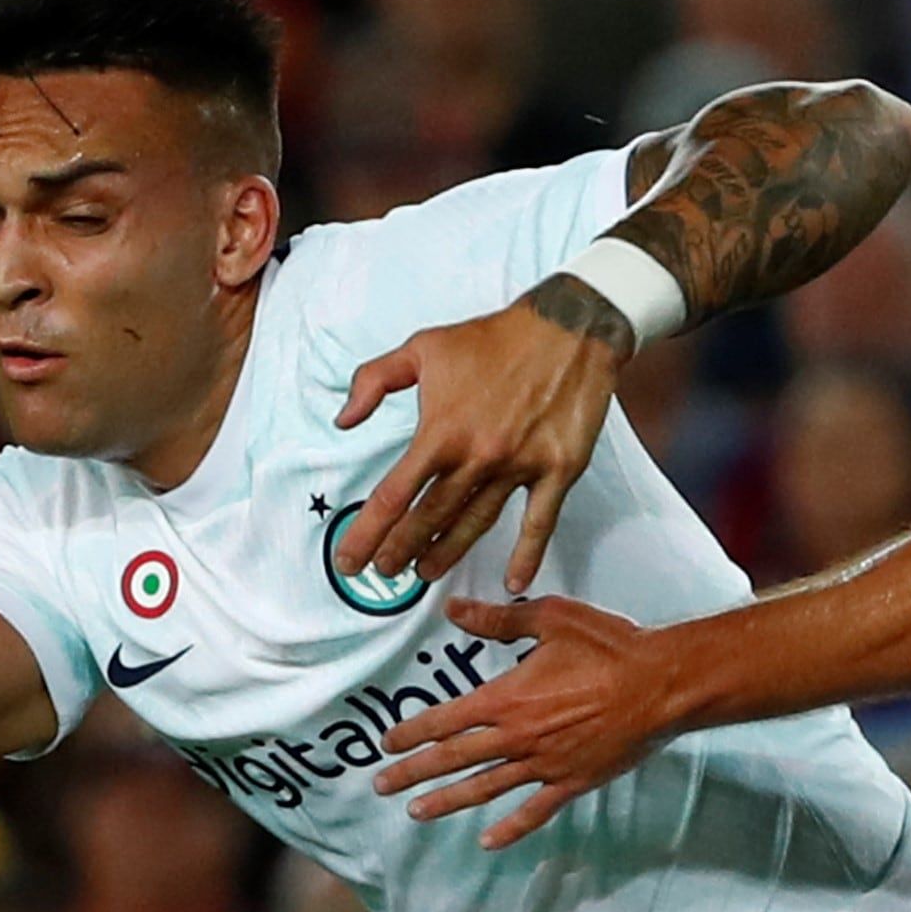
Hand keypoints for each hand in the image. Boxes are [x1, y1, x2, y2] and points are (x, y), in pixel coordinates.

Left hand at [332, 291, 624, 592]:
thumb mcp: (422, 347)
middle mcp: (477, 458)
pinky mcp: (557, 470)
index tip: (351, 558)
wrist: (567, 328)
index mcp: (441, 433)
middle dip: (401, 549)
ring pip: (476, 524)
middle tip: (384, 572)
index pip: (394, 495)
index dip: (368, 532)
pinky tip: (515, 583)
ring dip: (448, 553)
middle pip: (431, 518)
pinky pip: (539, 521)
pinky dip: (528, 554)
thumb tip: (343, 419)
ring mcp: (519, 468)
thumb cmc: (493, 339)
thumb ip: (373, 381)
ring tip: (425, 573)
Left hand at [373, 590, 681, 846]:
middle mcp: (518, 737)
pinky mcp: (572, 782)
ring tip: (416, 812)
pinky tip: (487, 840)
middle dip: (413, 772)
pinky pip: (534, 811)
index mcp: (507, 698)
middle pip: (454, 758)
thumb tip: (454, 610)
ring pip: (485, 788)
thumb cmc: (609, 647)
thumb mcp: (550, 620)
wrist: (660, 684)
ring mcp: (544, 764)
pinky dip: (510, 828)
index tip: (387, 743)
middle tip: (381, 786)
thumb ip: (498, 620)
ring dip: (447, 801)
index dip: (412, 732)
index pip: (446, 720)